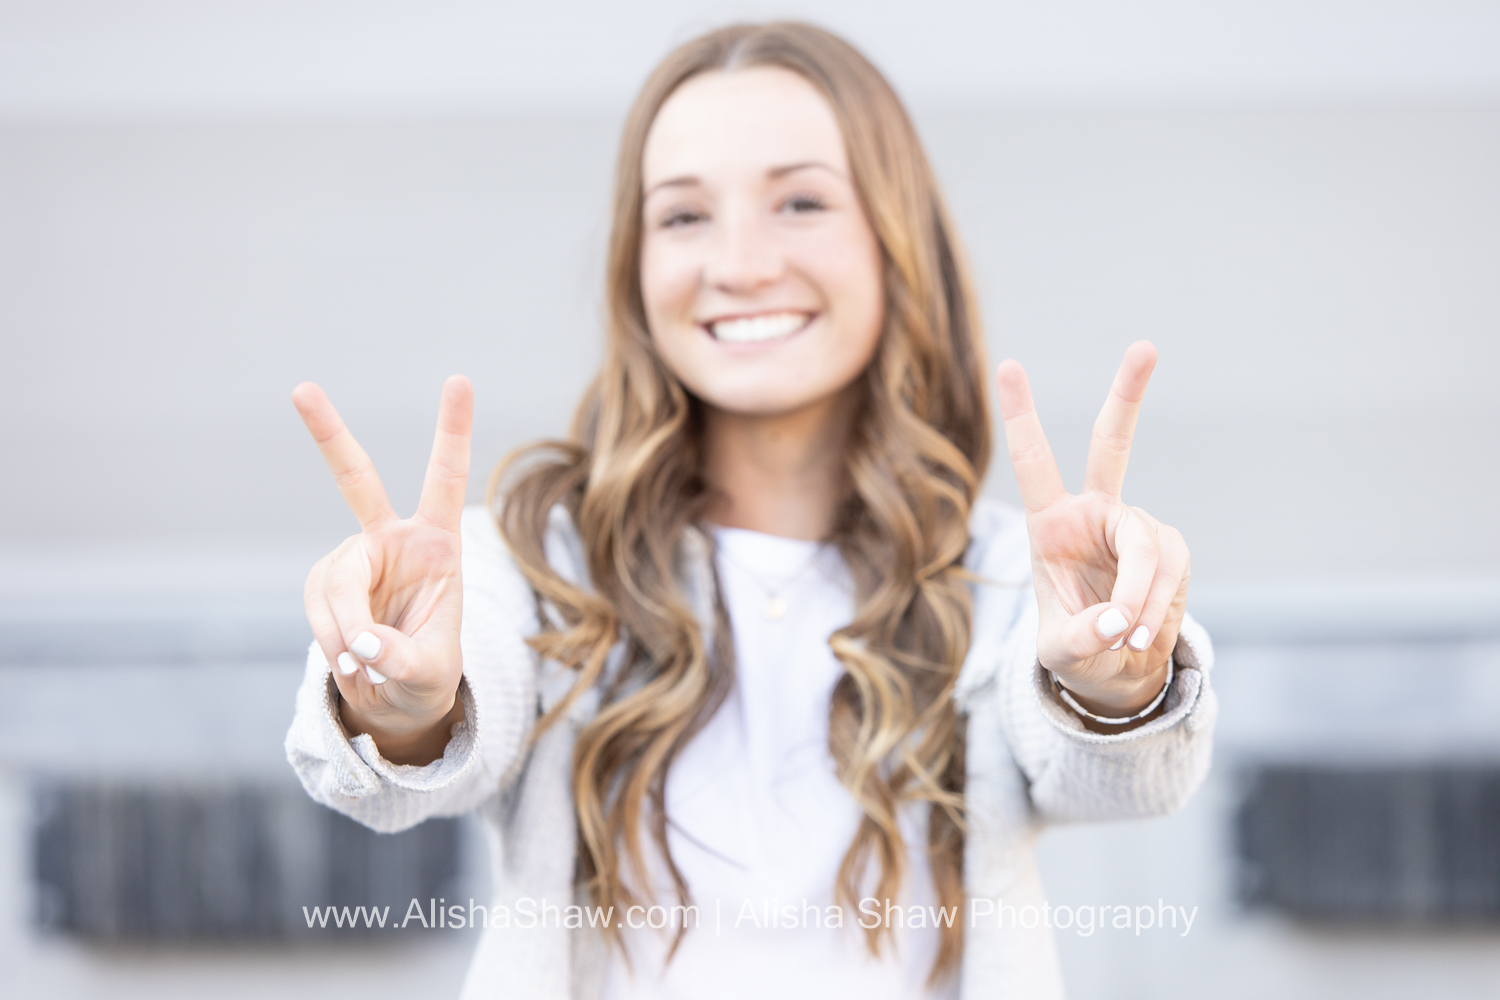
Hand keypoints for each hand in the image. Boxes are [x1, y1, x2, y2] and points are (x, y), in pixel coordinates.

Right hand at [292, 375, 472, 763]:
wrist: (396, 698)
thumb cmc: (428, 676)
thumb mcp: (431, 675)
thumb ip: (401, 659)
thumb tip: (361, 644)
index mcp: (440, 544)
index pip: (447, 479)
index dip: (454, 431)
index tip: (459, 379)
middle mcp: (394, 540)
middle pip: (356, 480)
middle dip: (327, 435)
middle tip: (301, 389)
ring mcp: (354, 558)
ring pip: (334, 583)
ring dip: (344, 629)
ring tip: (366, 661)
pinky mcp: (324, 581)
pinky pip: (317, 607)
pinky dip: (329, 637)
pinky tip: (348, 655)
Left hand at [994, 342, 1188, 726]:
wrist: (1116, 670)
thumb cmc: (1077, 650)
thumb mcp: (1060, 653)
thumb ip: (1081, 638)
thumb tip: (1116, 620)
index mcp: (1050, 525)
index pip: (1034, 462)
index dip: (1022, 416)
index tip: (1010, 364)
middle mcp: (1094, 513)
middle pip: (1114, 445)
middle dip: (1129, 394)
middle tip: (1146, 346)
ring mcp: (1136, 527)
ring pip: (1148, 546)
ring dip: (1141, 595)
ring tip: (1124, 635)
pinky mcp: (1170, 548)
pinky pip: (1170, 571)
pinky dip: (1158, 605)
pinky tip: (1141, 631)